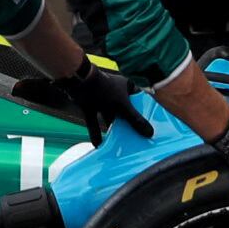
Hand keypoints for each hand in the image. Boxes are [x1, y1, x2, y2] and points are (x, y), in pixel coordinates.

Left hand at [12, 57, 141, 138]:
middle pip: (124, 109)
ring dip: (112, 128)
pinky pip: (94, 120)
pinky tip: (99, 145)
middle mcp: (114, 91)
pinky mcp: (89, 105)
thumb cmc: (104, 90)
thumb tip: (150, 133)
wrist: (78, 82)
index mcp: (125, 86)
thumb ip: (135, 120)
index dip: (143, 110)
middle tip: (135, 136)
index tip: (149, 123)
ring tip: (120, 142)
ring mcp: (101, 98)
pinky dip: (95, 132)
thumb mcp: (123, 107)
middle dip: (127, 122)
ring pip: (109, 116)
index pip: (138, 99)